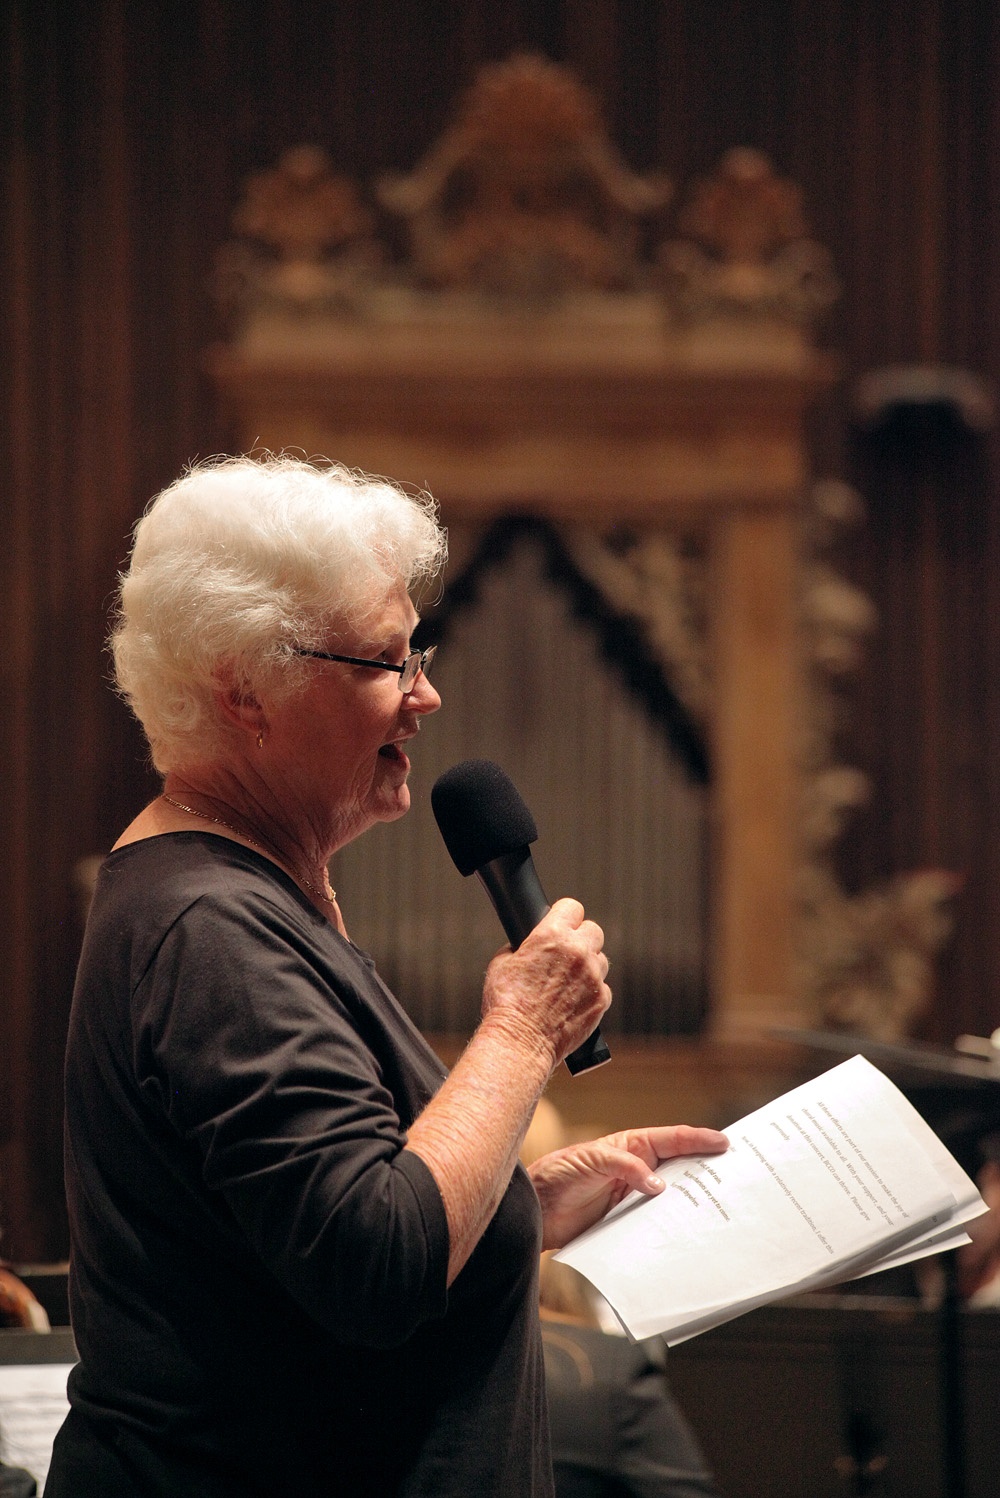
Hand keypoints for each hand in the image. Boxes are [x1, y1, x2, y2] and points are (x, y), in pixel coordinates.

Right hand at [480, 898, 610, 1069]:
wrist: (520, 1042)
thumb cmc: (506, 1005)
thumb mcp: (501, 963)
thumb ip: (520, 946)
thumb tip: (526, 944)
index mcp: (551, 935)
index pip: (572, 907)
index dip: (565, 915)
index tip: (562, 923)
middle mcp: (577, 952)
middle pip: (593, 930)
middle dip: (581, 938)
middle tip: (567, 953)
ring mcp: (593, 977)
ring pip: (601, 959)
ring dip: (588, 966)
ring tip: (568, 982)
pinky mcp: (601, 1000)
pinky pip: (603, 988)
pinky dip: (591, 992)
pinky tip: (573, 1001)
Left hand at [528, 1124, 728, 1250]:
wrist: (537, 1210)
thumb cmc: (559, 1174)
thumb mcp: (592, 1160)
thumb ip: (625, 1167)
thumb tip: (659, 1186)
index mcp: (632, 1145)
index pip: (672, 1139)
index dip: (699, 1140)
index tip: (724, 1143)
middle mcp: (638, 1169)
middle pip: (680, 1167)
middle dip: (706, 1169)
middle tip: (735, 1175)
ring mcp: (635, 1196)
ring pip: (673, 1196)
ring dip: (693, 1200)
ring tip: (721, 1206)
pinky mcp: (628, 1221)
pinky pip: (657, 1220)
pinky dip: (673, 1224)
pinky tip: (688, 1231)